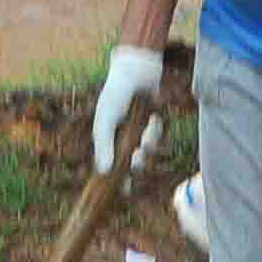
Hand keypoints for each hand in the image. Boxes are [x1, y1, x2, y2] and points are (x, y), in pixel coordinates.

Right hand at [92, 44, 163, 176]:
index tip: (123, 191)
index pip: (111, 166)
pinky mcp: (152, 124)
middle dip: (137, 163)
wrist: (136, 70)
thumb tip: (104, 172)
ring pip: (147, 150)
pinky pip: (157, 137)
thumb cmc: (116, 93)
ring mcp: (138, 131)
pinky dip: (157, 129)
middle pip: (132, 164)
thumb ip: (104, 145)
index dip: (117, 180)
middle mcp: (122, 137)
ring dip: (150, 142)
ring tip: (148, 127)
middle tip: (138, 156)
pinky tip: (153, 117)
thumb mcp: (105, 120)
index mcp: (107, 139)